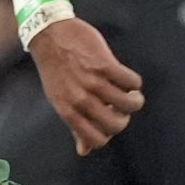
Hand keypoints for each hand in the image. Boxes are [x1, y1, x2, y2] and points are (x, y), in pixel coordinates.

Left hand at [27, 18, 142, 154]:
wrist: (48, 34)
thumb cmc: (55, 69)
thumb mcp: (60, 100)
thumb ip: (74, 125)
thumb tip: (84, 151)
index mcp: (68, 111)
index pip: (97, 139)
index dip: (109, 133)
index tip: (110, 121)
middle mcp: (81, 99)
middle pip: (116, 124)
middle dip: (125, 118)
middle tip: (123, 108)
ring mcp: (93, 81)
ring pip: (127, 103)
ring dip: (135, 100)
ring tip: (133, 94)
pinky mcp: (104, 64)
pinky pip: (130, 81)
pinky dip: (134, 82)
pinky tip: (129, 80)